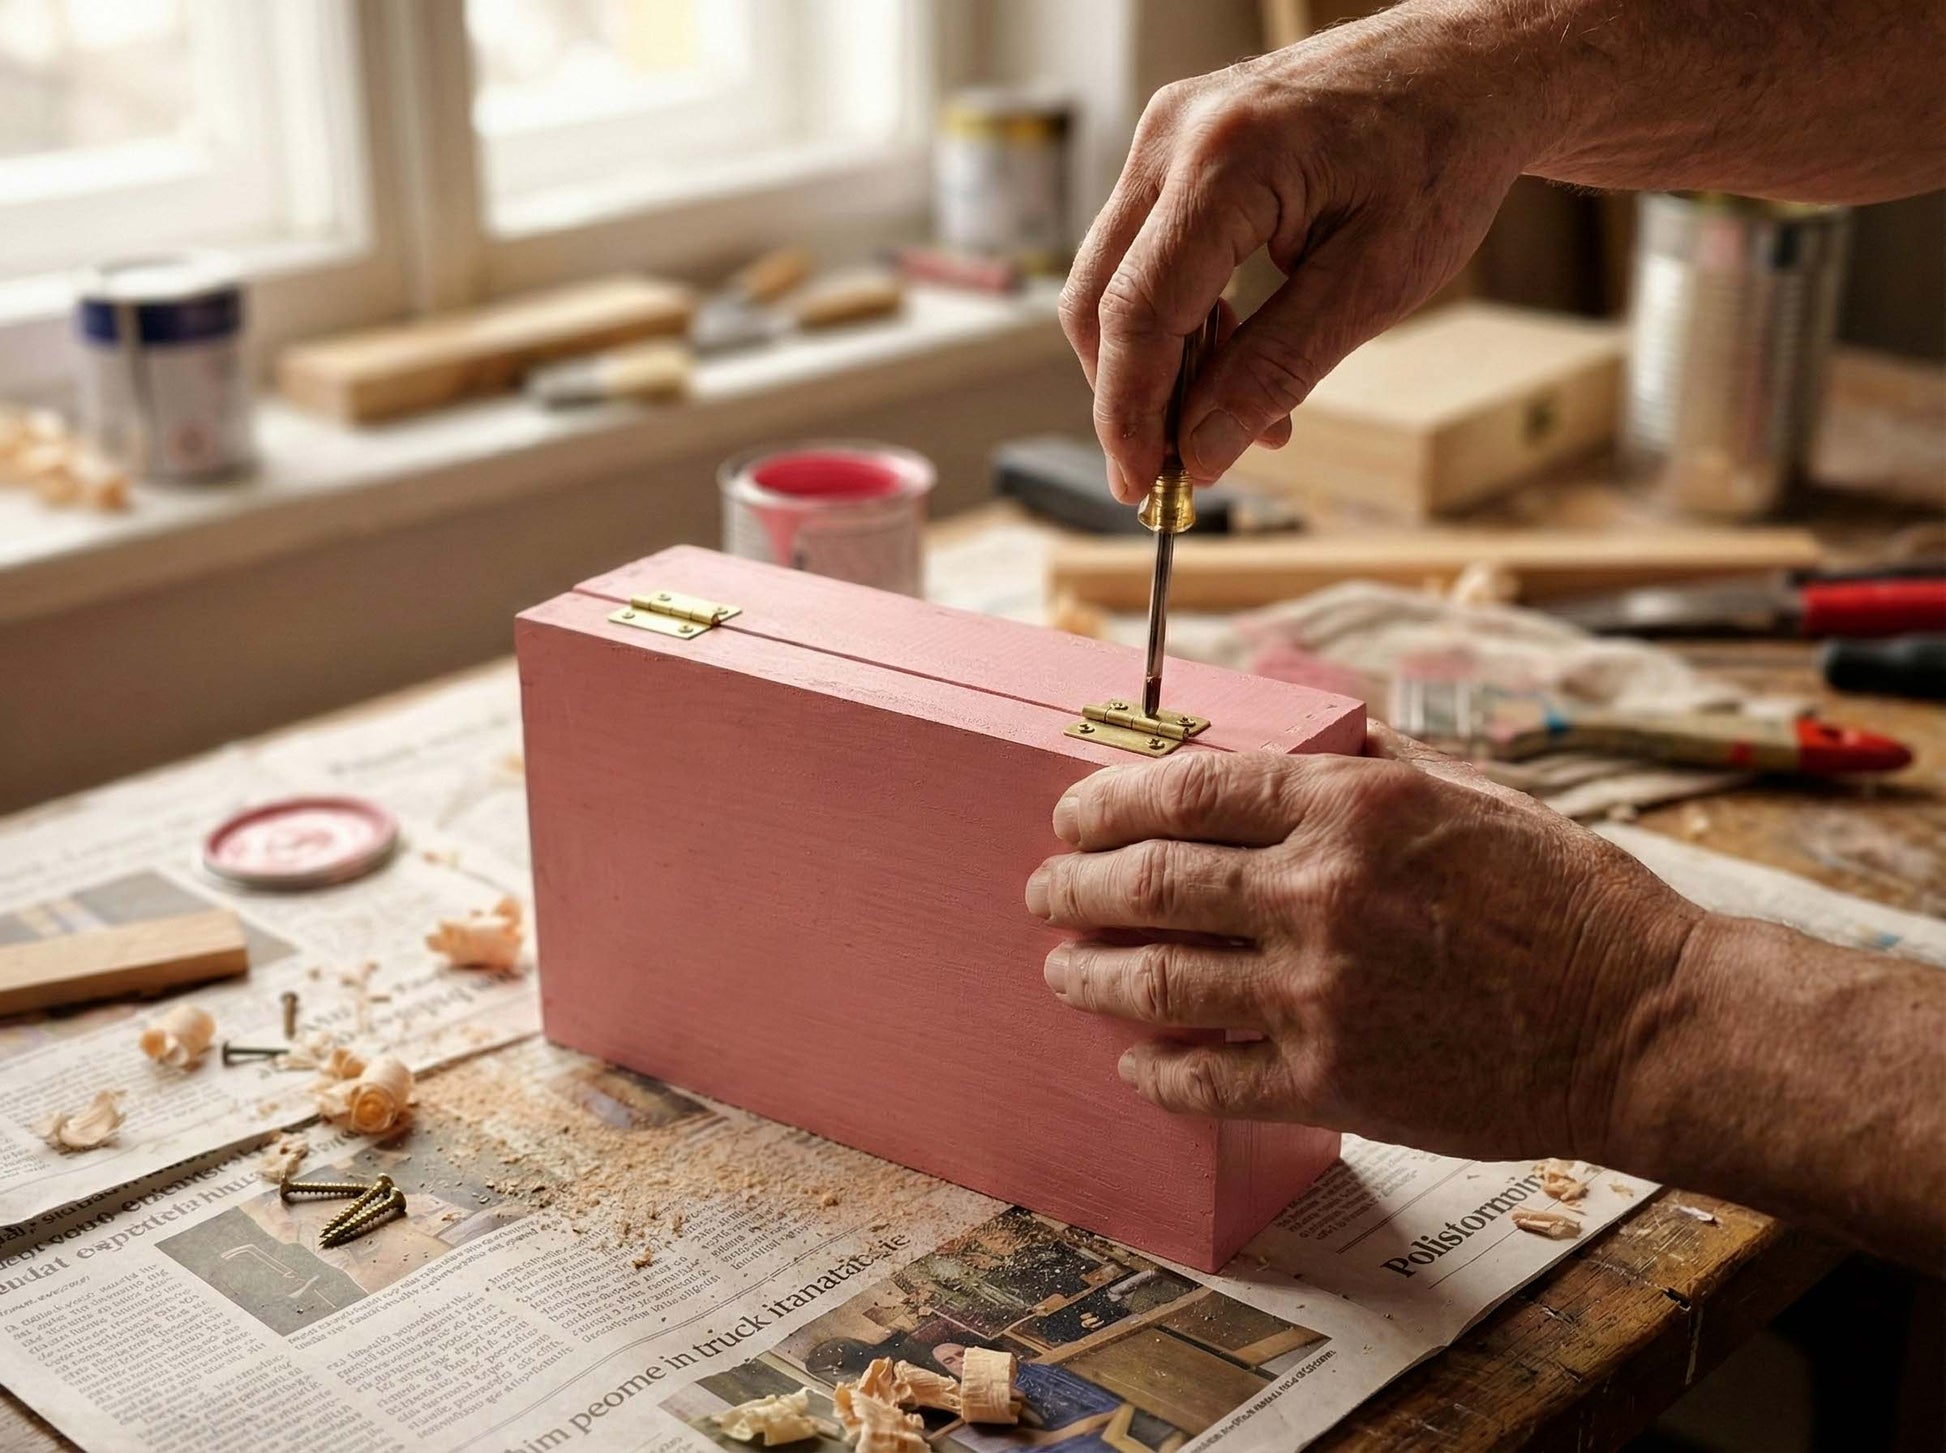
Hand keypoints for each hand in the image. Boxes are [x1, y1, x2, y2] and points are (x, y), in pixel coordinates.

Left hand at [1024, 723, 1704, 1163]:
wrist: (1642, 1022)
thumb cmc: (1566, 899)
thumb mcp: (1470, 792)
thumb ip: (1367, 760)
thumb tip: (1287, 730)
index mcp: (1352, 803)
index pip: (1185, 787)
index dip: (1104, 800)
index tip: (1070, 815)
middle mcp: (1321, 890)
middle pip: (1147, 880)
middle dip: (1071, 886)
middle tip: (1043, 892)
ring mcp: (1321, 990)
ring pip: (1155, 980)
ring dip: (1089, 974)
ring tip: (1062, 971)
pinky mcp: (1333, 1081)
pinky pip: (1206, 1078)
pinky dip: (1155, 1069)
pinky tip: (1134, 1059)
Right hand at [1059, 6, 1537, 500]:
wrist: (1468, 68)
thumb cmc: (1441, 155)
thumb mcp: (1374, 283)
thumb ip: (1277, 369)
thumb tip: (1202, 453)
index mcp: (1226, 160)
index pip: (1138, 312)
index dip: (1130, 413)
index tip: (1144, 485)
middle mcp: (1173, 137)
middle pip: (1099, 300)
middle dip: (1131, 398)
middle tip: (1178, 470)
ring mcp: (1167, 136)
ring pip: (1114, 282)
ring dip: (1160, 366)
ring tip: (1237, 418)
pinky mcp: (1176, 149)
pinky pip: (1146, 254)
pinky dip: (1177, 322)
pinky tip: (1234, 361)